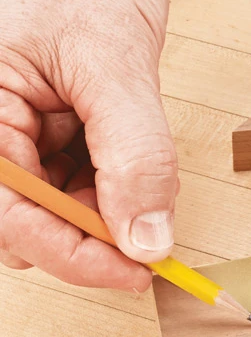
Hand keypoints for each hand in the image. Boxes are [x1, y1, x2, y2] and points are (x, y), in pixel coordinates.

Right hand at [0, 0, 175, 289]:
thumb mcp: (109, 63)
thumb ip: (133, 155)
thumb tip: (146, 239)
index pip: (11, 221)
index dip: (74, 257)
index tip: (136, 273)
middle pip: (30, 225)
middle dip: (94, 233)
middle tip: (150, 233)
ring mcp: (15, 138)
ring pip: (58, 211)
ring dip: (107, 210)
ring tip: (138, 170)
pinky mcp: (43, 135)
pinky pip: (76, 184)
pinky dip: (113, 187)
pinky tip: (130, 161)